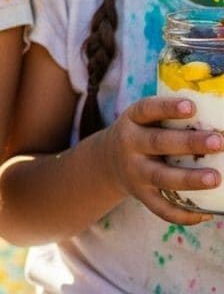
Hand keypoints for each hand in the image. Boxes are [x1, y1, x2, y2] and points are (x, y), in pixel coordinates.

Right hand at [102, 95, 222, 224]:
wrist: (108, 161)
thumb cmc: (143, 134)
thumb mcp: (146, 120)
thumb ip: (172, 119)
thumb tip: (218, 119)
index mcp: (133, 120)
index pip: (148, 109)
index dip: (168, 108)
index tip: (192, 106)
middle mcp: (130, 145)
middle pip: (158, 143)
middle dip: (189, 143)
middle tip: (218, 141)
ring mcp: (135, 172)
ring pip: (162, 177)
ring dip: (190, 179)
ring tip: (216, 178)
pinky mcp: (141, 195)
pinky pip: (161, 208)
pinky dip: (183, 214)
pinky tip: (206, 213)